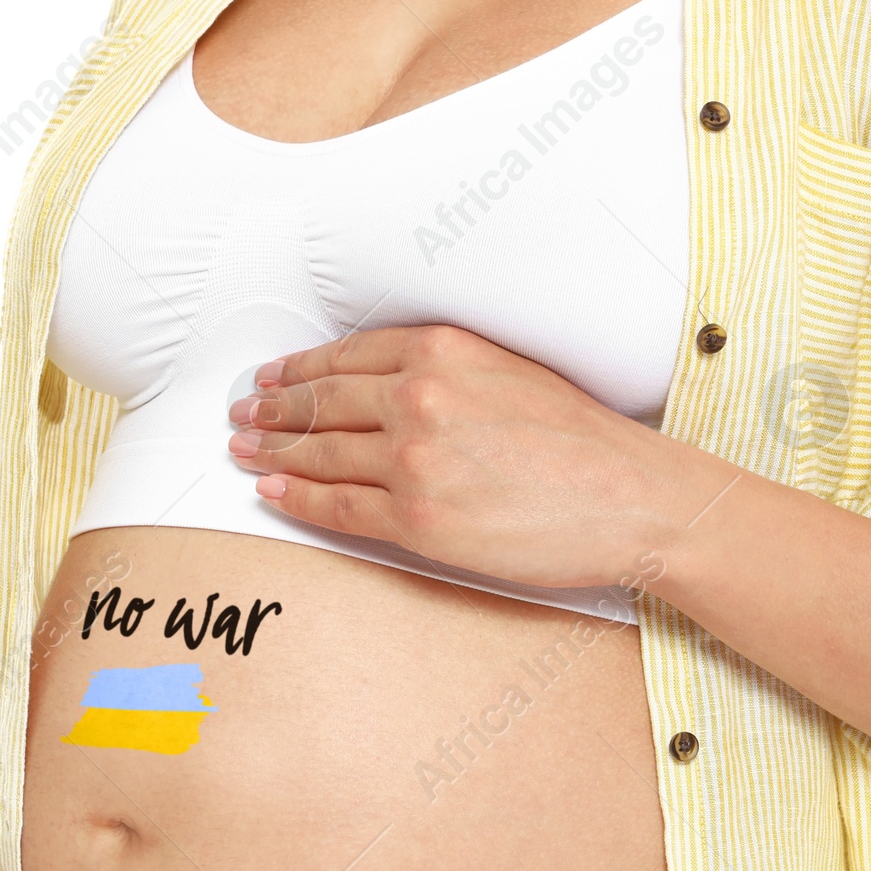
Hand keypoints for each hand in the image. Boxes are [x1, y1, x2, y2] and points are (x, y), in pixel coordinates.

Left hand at [226, 324, 712, 592]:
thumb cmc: (583, 441)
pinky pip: (337, 506)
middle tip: (242, 413)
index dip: (299, 370)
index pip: (347, 357)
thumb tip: (388, 386)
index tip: (273, 376)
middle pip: (322, 402)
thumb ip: (446, 371)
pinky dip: (295, 497)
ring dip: (272, 451)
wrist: (628, 498)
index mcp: (442, 350)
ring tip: (244, 450)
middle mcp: (418, 397)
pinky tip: (271, 489)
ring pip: (320, 453)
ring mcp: (413, 460)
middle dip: (272, 409)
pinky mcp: (417, 520)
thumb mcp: (511, 372)